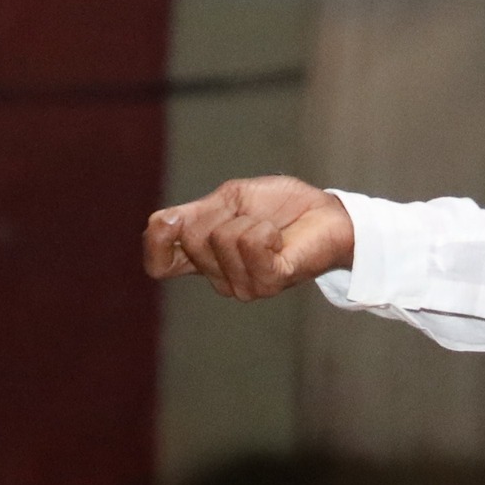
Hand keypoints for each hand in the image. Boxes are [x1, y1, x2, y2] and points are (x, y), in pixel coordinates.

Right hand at [142, 175, 352, 300]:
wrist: (328, 213)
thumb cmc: (282, 207)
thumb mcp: (230, 199)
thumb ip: (193, 214)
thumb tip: (162, 224)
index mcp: (204, 258)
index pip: (158, 264)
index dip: (156, 240)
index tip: (175, 219)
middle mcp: (218, 277)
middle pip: (191, 235)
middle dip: (222, 211)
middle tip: (252, 216)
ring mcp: (242, 285)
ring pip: (221, 237)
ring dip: (249, 219)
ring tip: (271, 229)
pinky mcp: (268, 282)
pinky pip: (249, 243)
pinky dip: (264, 228)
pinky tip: (278, 237)